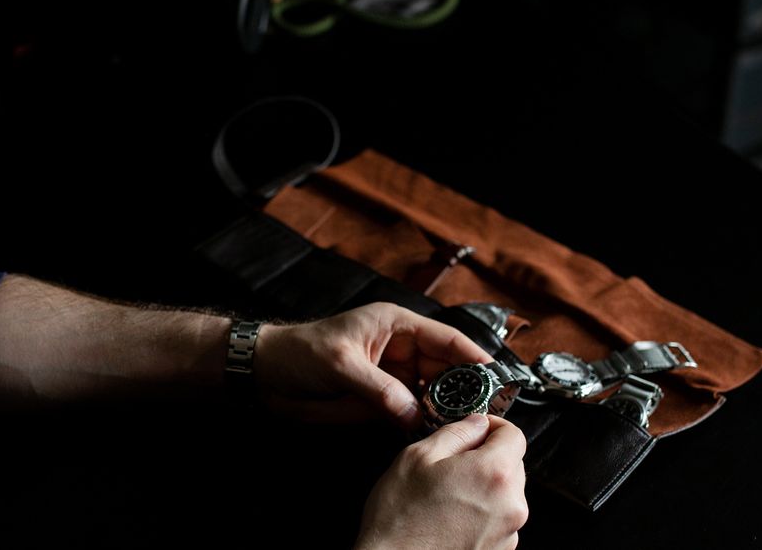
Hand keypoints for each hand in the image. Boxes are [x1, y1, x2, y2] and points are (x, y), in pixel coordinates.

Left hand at [253, 302, 491, 428]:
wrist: (267, 374)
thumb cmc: (299, 353)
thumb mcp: (340, 364)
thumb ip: (379, 389)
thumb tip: (414, 413)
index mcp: (396, 325)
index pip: (445, 338)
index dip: (473, 355)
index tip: (494, 376)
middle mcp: (401, 350)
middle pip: (447, 368)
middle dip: (465, 389)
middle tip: (482, 413)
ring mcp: (393, 376)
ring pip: (433, 393)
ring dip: (447, 409)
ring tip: (463, 427)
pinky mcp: (382, 401)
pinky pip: (413, 412)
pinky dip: (425, 423)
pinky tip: (435, 434)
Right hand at [354, 414, 528, 549]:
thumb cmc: (400, 518)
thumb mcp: (417, 457)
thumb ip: (455, 433)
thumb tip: (475, 423)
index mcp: (493, 473)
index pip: (514, 435)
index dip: (494, 426)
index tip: (478, 428)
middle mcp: (510, 505)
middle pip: (513, 464)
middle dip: (487, 457)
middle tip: (453, 462)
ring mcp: (508, 532)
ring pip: (505, 493)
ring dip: (485, 486)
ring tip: (448, 494)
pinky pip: (499, 519)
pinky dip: (482, 512)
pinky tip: (452, 515)